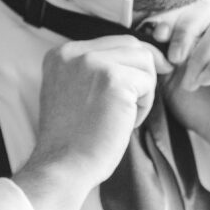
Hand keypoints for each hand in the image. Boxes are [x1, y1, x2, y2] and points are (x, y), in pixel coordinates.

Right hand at [25, 36, 171, 189]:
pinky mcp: (114, 79)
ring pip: (144, 60)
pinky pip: (148, 82)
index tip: (132, 90)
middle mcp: (74, 52)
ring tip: (124, 116)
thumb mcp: (72, 92)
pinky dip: (144, 106)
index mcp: (61, 54)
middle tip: (135, 105)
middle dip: (141, 74)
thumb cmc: (73, 140)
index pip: (112, 42)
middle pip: (131, 45)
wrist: (63, 166)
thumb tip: (140, 56)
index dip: (130, 65)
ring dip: (143, 90)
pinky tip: (126, 123)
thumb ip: (94, 71)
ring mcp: (93, 63)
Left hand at [147, 0, 209, 170]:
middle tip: (173, 59)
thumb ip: (165, 55)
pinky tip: (206, 81)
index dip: (174, 18)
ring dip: (200, 56)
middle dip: (184, 32)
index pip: (194, 9)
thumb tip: (148, 32)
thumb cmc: (206, 110)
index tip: (156, 36)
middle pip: (208, 11)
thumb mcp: (174, 79)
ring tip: (192, 82)